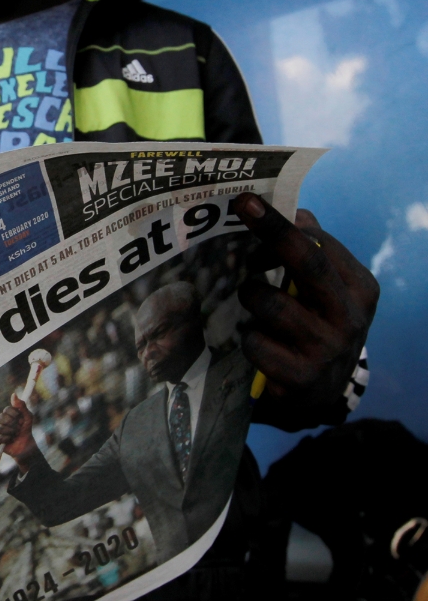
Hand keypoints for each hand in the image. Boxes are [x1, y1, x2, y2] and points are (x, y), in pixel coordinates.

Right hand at [0, 393, 37, 470]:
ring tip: (16, 435)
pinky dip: (5, 439)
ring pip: (0, 428)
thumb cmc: (27, 430)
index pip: (6, 410)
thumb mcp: (28, 417)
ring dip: (11, 432)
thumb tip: (14, 394)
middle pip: (1, 417)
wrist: (27, 446)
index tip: (21, 419)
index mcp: (8, 415)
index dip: (15, 414)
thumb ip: (21, 405)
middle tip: (19, 428)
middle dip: (12, 423)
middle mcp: (2, 423)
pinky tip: (10, 440)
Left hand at [231, 193, 378, 407]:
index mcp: (359, 289)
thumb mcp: (326, 294)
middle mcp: (350, 317)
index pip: (320, 245)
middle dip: (271, 231)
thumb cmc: (317, 329)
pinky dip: (248, 338)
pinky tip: (259, 344)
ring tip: (253, 303)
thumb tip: (300, 213)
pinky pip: (256, 342)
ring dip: (250, 297)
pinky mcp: (301, 378)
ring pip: (269, 303)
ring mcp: (327, 348)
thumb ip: (315, 254)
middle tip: (241, 206)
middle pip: (307, 263)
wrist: (319, 397)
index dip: (280, 224)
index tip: (247, 203)